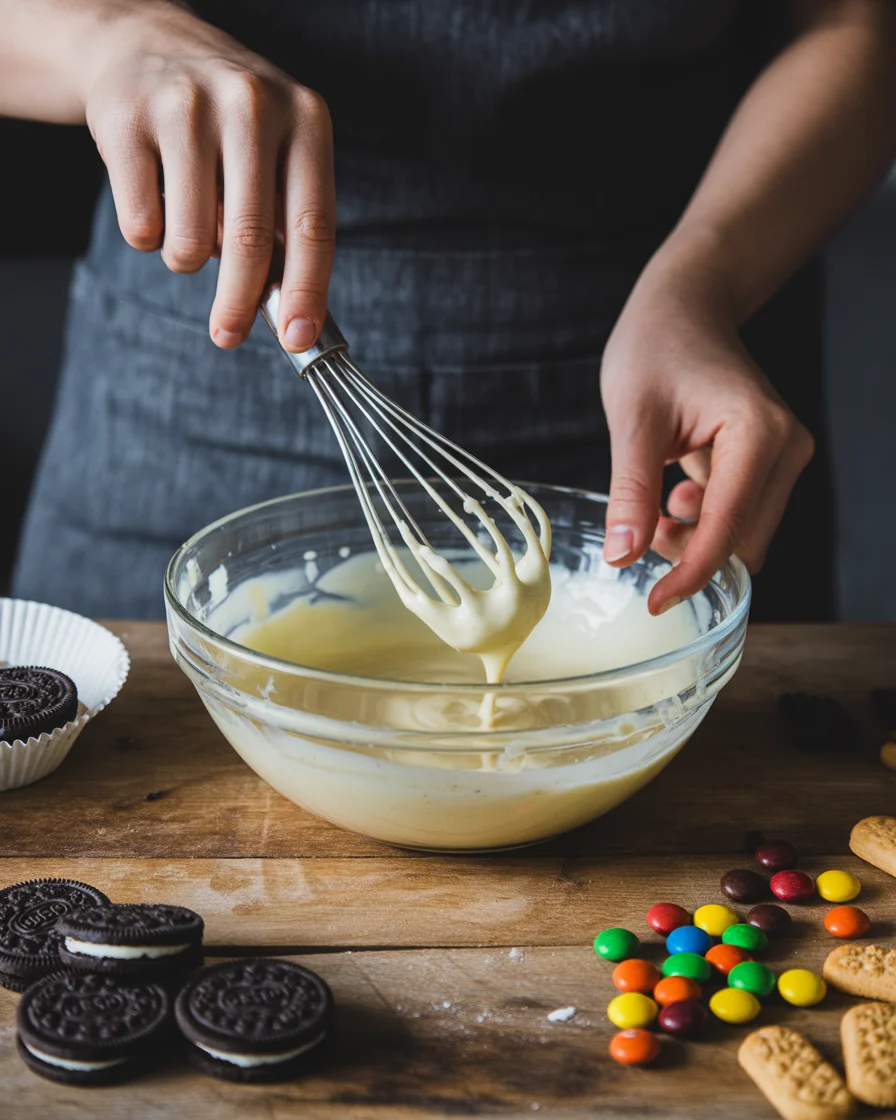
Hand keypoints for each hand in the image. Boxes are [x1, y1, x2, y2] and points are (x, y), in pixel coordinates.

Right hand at [82, 1, 333, 349]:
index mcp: (305, 119)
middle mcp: (251, 104)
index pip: (313, 225)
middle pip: (250, 240)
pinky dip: (148, 235)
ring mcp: (186, 106)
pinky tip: (155, 198)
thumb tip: (293, 320)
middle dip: (238, 304)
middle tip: (227, 336)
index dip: (307, 291)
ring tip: (190, 224)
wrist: (150, 47)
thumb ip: (290, 229)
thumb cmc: (231, 127)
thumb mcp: (279, 156)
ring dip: (188, 259)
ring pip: (190, 241)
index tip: (297, 338)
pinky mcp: (126, 118)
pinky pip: (141, 225)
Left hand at [600, 265, 813, 614]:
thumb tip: (623, 558)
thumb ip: (631, 490)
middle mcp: (786, 448)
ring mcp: (784, 456)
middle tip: (641, 526)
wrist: (683, 308)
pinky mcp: (771, 463)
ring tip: (656, 502)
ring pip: (742, 535)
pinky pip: (740, 516)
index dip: (689, 574)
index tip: (654, 602)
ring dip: (695, 538)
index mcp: (759, 434)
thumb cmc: (656, 348)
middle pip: (742, 541)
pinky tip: (674, 490)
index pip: (727, 529)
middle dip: (690, 552)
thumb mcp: (632, 420)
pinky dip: (702, 522)